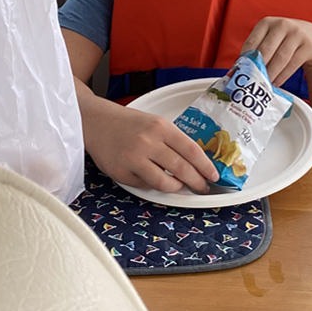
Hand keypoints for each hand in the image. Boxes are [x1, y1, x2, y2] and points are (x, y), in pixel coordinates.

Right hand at [82, 103, 218, 193]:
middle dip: (196, 181)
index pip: (191, 150)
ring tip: (180, 186)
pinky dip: (154, 185)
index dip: (206, 166)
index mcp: (161, 127)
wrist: (97, 122)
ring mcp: (134, 158)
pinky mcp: (121, 172)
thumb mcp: (156, 124)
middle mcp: (148, 142)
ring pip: (164, 182)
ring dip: (177, 187)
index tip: (214, 175)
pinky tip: (156, 180)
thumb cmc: (130, 124)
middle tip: (203, 187)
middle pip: (181, 168)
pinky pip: (145, 185)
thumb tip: (197, 164)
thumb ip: (174, 141)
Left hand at [242, 17, 311, 86]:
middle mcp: (282, 25)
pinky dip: (282, 76)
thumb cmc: (285, 40)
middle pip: (265, 50)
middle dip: (258, 68)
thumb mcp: (272, 36)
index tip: (242, 73)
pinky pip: (292, 64)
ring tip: (264, 86)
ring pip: (280, 58)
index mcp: (266, 23)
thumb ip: (258, 48)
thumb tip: (239, 69)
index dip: (245, 60)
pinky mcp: (308, 45)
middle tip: (252, 83)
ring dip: (271, 74)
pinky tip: (276, 84)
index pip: (251, 42)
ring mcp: (296, 34)